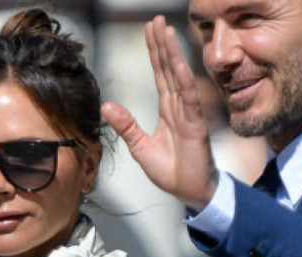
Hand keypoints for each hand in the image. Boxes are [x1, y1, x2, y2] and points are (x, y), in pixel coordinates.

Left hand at [100, 16, 218, 209]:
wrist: (189, 192)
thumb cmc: (171, 171)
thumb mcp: (140, 147)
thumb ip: (126, 125)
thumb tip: (106, 106)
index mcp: (168, 110)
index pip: (159, 74)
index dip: (154, 52)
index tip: (149, 30)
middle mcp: (180, 107)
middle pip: (168, 69)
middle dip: (162, 44)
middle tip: (156, 19)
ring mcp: (189, 115)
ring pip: (179, 79)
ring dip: (173, 55)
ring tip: (166, 32)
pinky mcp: (195, 127)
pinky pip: (189, 101)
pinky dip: (183, 82)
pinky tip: (178, 65)